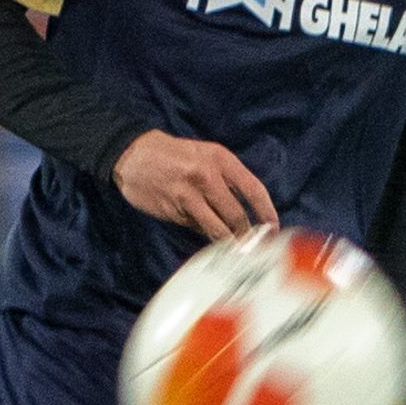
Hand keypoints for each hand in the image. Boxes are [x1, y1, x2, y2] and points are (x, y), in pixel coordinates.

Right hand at [111, 129, 277, 239]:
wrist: (133, 154)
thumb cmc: (174, 155)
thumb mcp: (205, 155)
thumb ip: (226, 178)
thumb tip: (245, 211)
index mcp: (220, 159)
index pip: (253, 189)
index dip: (266, 212)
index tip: (272, 228)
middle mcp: (206, 176)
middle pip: (236, 215)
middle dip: (246, 234)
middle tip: (251, 246)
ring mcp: (188, 195)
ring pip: (216, 228)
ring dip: (227, 242)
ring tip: (234, 250)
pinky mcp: (173, 210)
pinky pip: (196, 228)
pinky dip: (204, 234)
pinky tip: (207, 235)